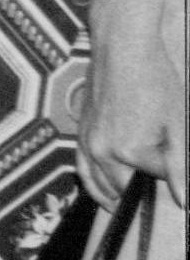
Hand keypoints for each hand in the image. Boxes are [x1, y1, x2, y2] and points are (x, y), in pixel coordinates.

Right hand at [76, 0, 186, 206]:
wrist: (122, 50)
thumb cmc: (155, 81)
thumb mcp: (179, 123)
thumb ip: (181, 166)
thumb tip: (184, 201)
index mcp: (129, 151)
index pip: (158, 180)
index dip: (174, 175)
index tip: (179, 163)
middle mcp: (102, 152)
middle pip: (125, 189)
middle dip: (142, 190)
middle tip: (157, 189)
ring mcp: (87, 143)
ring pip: (98, 186)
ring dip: (114, 198)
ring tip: (128, 209)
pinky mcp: (80, 133)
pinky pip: (82, 170)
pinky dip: (92, 186)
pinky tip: (103, 194)